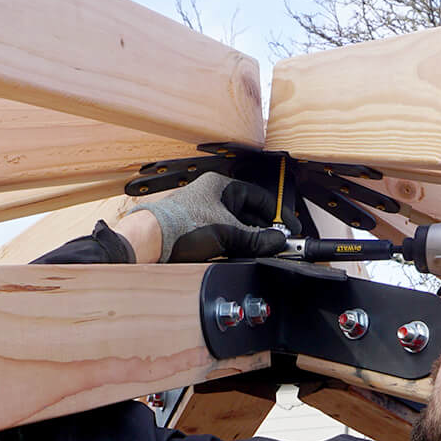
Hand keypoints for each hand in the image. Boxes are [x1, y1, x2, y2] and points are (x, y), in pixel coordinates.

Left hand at [130, 173, 286, 262]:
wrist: (151, 240)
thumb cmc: (181, 225)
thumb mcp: (227, 232)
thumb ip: (256, 237)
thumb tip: (278, 241)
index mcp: (222, 185)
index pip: (260, 197)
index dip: (277, 214)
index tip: (289, 229)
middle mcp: (214, 196)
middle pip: (250, 213)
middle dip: (264, 230)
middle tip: (278, 244)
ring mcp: (206, 213)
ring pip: (239, 226)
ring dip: (250, 239)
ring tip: (261, 251)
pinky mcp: (199, 229)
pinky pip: (226, 235)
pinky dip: (237, 245)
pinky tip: (242, 254)